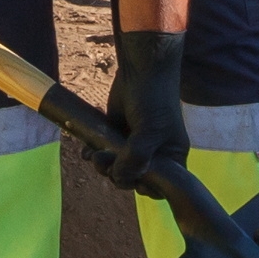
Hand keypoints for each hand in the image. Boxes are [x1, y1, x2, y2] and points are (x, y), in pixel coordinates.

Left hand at [89, 29, 188, 193]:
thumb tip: (120, 178)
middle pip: (134, 179)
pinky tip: (87, 151)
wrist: (141, 69)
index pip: (160, 186)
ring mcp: (133, 145)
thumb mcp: (150, 131)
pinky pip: (105, 153)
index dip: (146, 187)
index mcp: (171, 157)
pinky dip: (95, 155)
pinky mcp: (116, 134)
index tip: (132, 180)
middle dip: (118, 175)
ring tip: (95, 155)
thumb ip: (136, 158)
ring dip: (103, 166)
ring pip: (116, 168)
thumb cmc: (154, 100)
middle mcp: (154, 154)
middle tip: (105, 161)